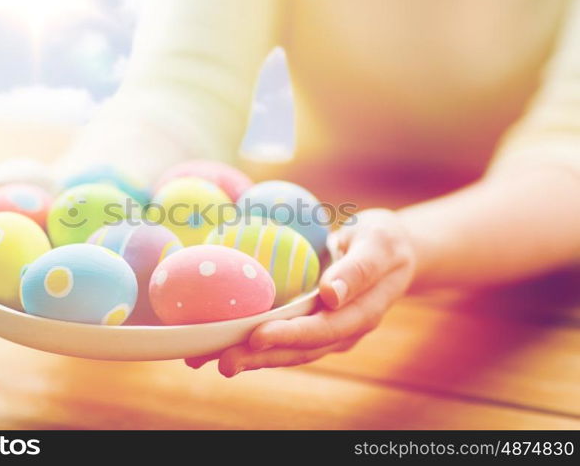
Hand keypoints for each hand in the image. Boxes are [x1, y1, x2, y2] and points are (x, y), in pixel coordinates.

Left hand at [185, 208, 417, 376]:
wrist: (393, 252)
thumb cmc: (385, 241)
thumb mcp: (378, 244)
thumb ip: (358, 269)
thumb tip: (329, 295)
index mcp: (362, 313)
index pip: (323, 331)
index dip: (290, 336)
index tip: (256, 336)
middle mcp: (342, 330)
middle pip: (299, 350)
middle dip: (261, 358)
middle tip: (222, 361)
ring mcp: (327, 331)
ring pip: (287, 351)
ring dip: (251, 357)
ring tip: (210, 359)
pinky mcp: (312, 325)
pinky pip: (283, 338)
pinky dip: (254, 343)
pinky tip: (222, 341)